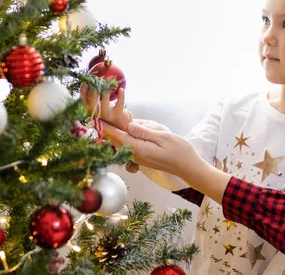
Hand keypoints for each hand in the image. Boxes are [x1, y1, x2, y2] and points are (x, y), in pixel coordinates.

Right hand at [80, 84, 132, 130]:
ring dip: (105, 94)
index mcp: (92, 112)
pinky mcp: (118, 115)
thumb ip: (94, 97)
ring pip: (104, 105)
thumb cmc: (109, 112)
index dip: (82, 93)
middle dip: (92, 93)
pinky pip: (119, 105)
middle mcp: (98, 115)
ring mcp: (108, 116)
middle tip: (95, 81)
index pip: (84, 103)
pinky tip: (121, 89)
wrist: (121, 124)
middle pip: (92, 105)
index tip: (84, 83)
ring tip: (107, 83)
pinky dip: (121, 96)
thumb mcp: (99, 106)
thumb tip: (90, 82)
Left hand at [102, 121, 232, 203]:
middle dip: (109, 130)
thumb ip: (145, 132)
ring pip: (123, 144)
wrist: (188, 167)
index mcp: (139, 149)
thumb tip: (128, 126)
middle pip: (117, 141)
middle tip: (100, 117)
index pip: (119, 136)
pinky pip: (130, 147)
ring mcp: (139, 157)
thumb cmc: (179, 151)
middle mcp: (136, 155)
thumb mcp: (163, 137)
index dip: (107, 128)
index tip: (95, 120)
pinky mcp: (143, 157)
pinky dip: (125, 139)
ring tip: (111, 121)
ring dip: (116, 134)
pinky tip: (128, 131)